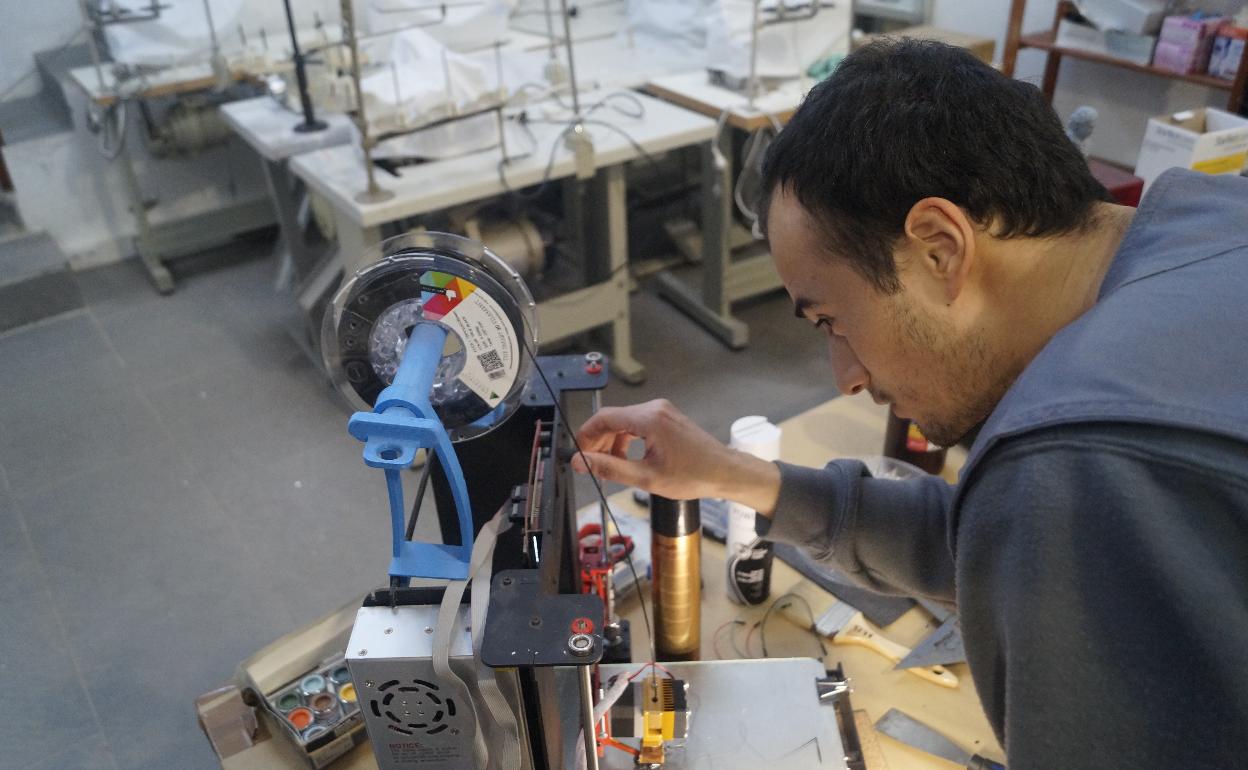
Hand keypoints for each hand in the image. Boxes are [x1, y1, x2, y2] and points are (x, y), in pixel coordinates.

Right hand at [571, 399, 781, 514]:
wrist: (725, 472)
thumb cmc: (692, 476)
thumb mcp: (646, 477)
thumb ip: (610, 468)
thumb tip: (580, 461)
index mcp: (648, 418)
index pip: (604, 417)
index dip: (586, 435)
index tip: (578, 454)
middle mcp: (654, 408)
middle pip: (613, 418)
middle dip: (599, 442)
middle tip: (591, 466)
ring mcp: (662, 411)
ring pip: (624, 422)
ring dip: (613, 443)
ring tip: (611, 467)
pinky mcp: (667, 417)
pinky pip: (638, 424)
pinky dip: (628, 440)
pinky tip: (628, 459)